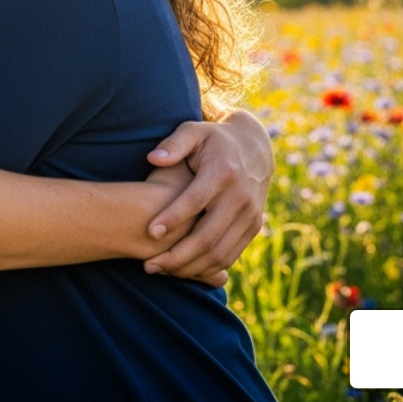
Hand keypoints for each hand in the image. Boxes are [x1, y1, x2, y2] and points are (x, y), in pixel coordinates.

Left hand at [141, 112, 271, 280]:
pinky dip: (206, 268)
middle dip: (176, 255)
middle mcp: (240, 197)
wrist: (254, 149)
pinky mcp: (253, 228)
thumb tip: (153, 158)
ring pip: (219, 253)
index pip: (195, 201)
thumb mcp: (194, 131)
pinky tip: (182, 269)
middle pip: (208, 236)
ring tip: (160, 270)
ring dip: (189, 267)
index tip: (149, 232)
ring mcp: (250, 215)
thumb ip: (174, 144)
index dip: (172, 218)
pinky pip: (230, 256)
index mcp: (223, 172)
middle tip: (148, 265)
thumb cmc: (213, 141)